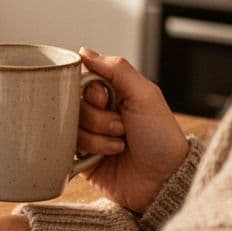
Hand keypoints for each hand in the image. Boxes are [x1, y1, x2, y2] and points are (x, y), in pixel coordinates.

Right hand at [77, 47, 188, 212]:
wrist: (163, 178)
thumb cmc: (161, 137)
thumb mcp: (144, 94)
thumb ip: (116, 69)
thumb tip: (84, 52)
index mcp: (113, 94)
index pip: (82, 82)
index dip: (91, 93)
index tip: (107, 101)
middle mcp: (99, 113)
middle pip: (74, 105)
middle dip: (98, 118)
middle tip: (121, 127)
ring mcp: (90, 135)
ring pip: (71, 127)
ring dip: (98, 137)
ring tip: (120, 145)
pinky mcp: (82, 158)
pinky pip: (68, 149)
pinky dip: (90, 151)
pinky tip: (107, 156)